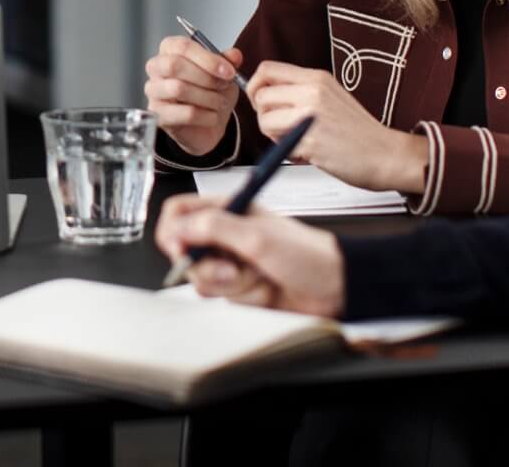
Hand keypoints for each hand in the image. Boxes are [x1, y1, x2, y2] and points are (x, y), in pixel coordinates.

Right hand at [143, 37, 243, 155]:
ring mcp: (154, 92)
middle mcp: (156, 68)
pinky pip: (185, 113)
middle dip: (206, 77)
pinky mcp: (158, 116)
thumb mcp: (223, 73)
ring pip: (179, 89)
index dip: (208, 58)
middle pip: (174, 65)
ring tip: (220, 102)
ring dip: (208, 97)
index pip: (182, 46)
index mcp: (170, 50)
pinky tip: (212, 116)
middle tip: (224, 85)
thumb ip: (228, 61)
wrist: (208, 124)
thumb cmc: (210, 92)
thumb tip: (234, 55)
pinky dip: (206, 116)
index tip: (229, 71)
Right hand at [155, 193, 344, 315]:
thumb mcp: (257, 236)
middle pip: (185, 251)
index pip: (179, 213)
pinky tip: (262, 289)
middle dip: (207, 266)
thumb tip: (179, 229)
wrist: (335, 287)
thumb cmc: (307, 254)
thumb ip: (213, 228)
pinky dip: (242, 296)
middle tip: (230, 269)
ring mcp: (231, 263)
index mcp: (228, 210)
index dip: (173, 231)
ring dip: (229, 284)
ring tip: (256, 278)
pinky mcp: (239, 287)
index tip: (180, 248)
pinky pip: (221, 297)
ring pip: (202, 278)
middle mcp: (225, 235)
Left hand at [247, 62, 425, 192]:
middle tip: (280, 127)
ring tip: (296, 140)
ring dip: (273, 135)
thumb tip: (266, 93)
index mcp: (316, 78)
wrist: (386, 154)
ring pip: (264, 120)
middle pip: (261, 95)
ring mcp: (311, 115)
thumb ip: (300, 91)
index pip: (267, 69)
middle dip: (263, 115)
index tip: (263, 101)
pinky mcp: (311, 140)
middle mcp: (313, 92)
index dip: (256, 86)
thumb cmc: (359, 131)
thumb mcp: (330, 96)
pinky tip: (307, 152)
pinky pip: (279, 144)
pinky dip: (287, 152)